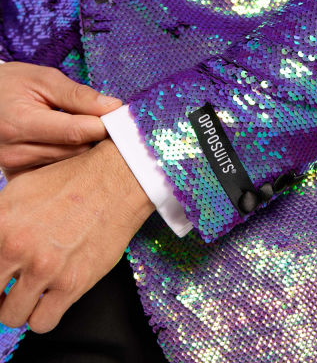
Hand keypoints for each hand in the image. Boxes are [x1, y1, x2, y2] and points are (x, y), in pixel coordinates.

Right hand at [0, 62, 121, 179]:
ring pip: (73, 163)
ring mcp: (17, 167)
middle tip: (106, 123)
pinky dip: (71, 158)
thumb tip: (114, 107)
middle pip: (77, 151)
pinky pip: (60, 171)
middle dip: (97, 137)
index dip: (104, 126)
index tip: (121, 120)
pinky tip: (70, 144)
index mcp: (20, 123)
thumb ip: (78, 94)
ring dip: (85, 148)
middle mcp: (16, 152)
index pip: (76, 132)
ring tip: (84, 130)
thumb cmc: (9, 85)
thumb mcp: (42, 79)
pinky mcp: (20, 175)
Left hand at [0, 138, 153, 332]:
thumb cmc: (76, 181)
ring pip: (12, 316)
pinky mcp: (73, 283)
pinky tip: (52, 298)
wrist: (117, 183)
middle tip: (11, 286)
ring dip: (20, 307)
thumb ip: (0, 219)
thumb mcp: (23, 188)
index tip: (2, 275)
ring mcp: (45, 268)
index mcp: (1, 220)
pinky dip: (43, 316)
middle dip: (0, 292)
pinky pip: (42, 323)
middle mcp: (17, 246)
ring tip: (33, 293)